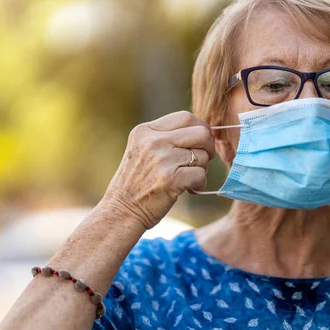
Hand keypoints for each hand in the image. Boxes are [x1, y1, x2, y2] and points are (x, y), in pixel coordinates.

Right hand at [101, 111, 214, 229]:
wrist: (121, 211)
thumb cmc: (136, 182)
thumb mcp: (142, 149)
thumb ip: (166, 137)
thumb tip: (202, 131)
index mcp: (145, 131)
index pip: (186, 117)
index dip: (201, 128)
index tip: (201, 142)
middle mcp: (153, 142)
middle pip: (201, 132)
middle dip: (208, 146)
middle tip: (203, 159)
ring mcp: (162, 160)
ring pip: (203, 156)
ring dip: (202, 169)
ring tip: (188, 178)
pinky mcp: (170, 180)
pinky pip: (201, 175)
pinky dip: (200, 184)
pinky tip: (189, 189)